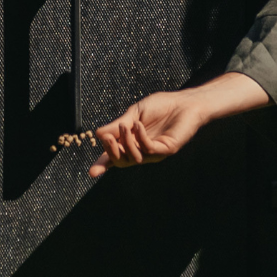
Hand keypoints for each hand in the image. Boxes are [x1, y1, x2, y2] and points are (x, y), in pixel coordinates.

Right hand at [88, 73, 270, 176]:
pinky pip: (148, 150)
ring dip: (126, 142)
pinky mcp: (166, 150)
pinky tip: (138, 125)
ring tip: (126, 125)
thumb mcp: (134, 113)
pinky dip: (140, 138)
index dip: (103, 164)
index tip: (92, 173)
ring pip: (134, 158)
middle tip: (106, 138)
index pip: (114, 156)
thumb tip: (98, 134)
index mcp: (132, 142)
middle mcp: (142, 151)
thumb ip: (118, 125)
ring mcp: (154, 153)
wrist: (184, 103)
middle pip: (121, 161)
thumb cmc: (161, 106)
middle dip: (111, 152)